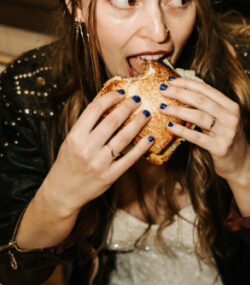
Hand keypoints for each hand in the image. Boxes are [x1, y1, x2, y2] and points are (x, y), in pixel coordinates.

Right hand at [17, 90, 152, 251]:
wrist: (63, 192)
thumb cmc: (68, 163)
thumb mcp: (71, 141)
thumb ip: (87, 126)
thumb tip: (109, 106)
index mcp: (75, 136)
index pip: (94, 110)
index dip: (110, 98)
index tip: (121, 92)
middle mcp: (87, 148)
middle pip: (112, 121)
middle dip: (127, 107)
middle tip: (138, 99)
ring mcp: (99, 163)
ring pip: (124, 138)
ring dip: (138, 123)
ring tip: (146, 114)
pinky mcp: (110, 176)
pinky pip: (129, 159)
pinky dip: (141, 148)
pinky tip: (150, 138)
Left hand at [159, 76, 249, 181]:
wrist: (241, 163)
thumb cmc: (226, 138)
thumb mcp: (223, 119)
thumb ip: (209, 107)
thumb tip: (183, 92)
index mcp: (231, 106)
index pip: (206, 89)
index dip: (187, 83)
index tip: (171, 80)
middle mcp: (231, 117)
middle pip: (201, 100)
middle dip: (179, 93)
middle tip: (162, 90)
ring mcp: (227, 133)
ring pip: (198, 116)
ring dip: (178, 110)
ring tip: (163, 107)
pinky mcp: (220, 148)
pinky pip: (197, 137)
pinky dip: (182, 131)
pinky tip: (170, 126)